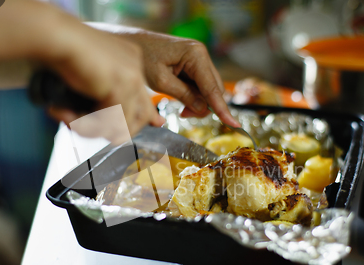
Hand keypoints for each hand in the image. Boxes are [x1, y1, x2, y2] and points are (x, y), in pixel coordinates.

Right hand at [0, 0, 164, 142]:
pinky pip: (107, 122)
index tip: (147, 126)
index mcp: (130, 60)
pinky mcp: (118, 88)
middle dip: (113, 130)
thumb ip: (105, 96)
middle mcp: (135, 67)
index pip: (144, 97)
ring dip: (92, 129)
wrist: (55, 36)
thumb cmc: (63, 52)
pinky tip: (65, 113)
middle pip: (140, 115)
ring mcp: (130, 77)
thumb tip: (118, 122)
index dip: (144, 117)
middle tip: (83, 128)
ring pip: (122, 124)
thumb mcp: (90, 75)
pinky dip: (84, 125)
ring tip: (68, 119)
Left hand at [118, 29, 240, 127]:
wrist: (131, 43)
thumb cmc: (143, 58)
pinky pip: (201, 85)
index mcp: (195, 54)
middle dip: (204, 106)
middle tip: (184, 114)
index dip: (221, 108)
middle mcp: (201, 54)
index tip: (232, 124)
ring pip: (208, 89)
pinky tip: (182, 100)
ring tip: (182, 108)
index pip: (212, 88)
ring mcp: (198, 59)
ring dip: (198, 102)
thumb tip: (203, 109)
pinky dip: (194, 96)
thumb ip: (184, 95)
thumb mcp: (161, 81)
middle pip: (214, 89)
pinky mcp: (193, 64)